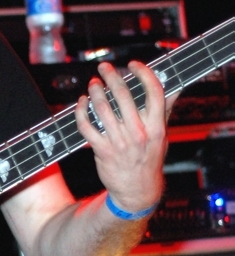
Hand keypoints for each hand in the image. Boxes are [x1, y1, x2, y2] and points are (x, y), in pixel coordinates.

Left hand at [74, 60, 171, 214]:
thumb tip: (174, 86)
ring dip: (95, 91)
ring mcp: (119, 142)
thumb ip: (165, 110)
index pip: (154, 92)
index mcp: (156, 127)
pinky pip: (87, 127)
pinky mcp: (102, 151)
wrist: (137, 191)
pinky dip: (81, 112)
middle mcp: (138, 133)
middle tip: (105, 67)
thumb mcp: (162, 136)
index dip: (143, 74)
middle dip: (112, 76)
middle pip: (123, 96)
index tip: (133, 64)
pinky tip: (82, 103)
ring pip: (102, 109)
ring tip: (93, 83)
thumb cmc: (149, 159)